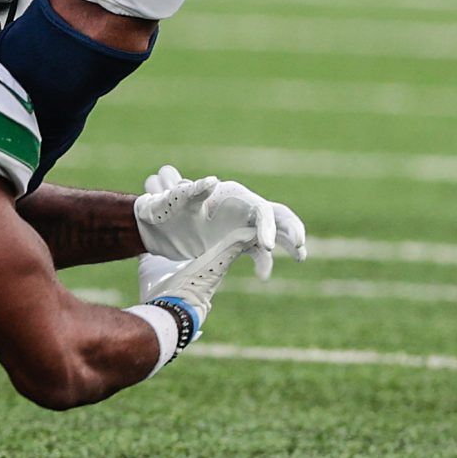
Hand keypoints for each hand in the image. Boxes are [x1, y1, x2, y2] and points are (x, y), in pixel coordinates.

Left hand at [135, 163, 307, 283]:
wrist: (155, 224)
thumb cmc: (166, 207)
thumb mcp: (177, 199)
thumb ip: (193, 191)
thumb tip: (212, 181)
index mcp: (234, 195)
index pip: (261, 209)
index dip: (267, 226)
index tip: (266, 247)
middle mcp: (242, 208)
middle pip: (276, 216)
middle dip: (291, 229)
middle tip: (301, 248)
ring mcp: (241, 224)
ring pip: (273, 231)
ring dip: (288, 242)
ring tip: (301, 256)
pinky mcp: (236, 240)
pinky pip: (257, 251)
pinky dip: (264, 261)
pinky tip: (262, 276)